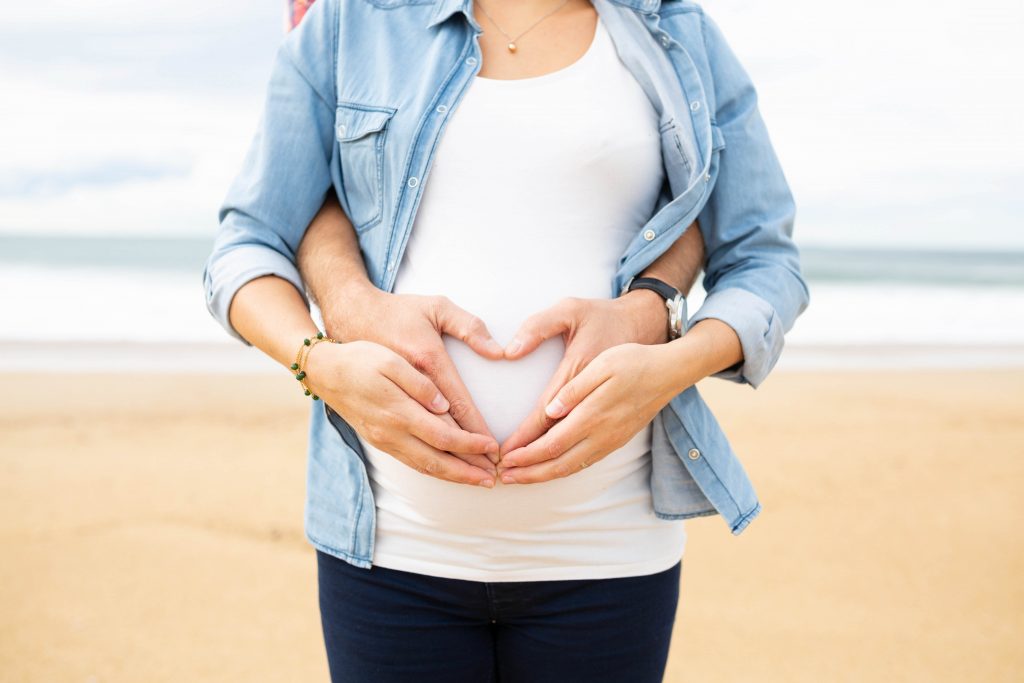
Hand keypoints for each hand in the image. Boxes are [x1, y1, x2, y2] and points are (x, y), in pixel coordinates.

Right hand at [305, 340, 498, 486]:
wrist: (324, 372)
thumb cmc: (360, 358)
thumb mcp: (391, 360)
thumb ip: (418, 383)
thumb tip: (442, 405)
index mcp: (399, 410)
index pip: (443, 435)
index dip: (470, 445)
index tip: (492, 447)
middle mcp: (391, 432)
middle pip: (436, 461)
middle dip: (466, 472)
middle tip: (492, 479)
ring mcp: (384, 440)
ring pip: (424, 466)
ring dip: (452, 476)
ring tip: (477, 480)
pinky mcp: (380, 441)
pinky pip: (411, 462)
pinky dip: (434, 470)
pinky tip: (448, 471)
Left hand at [498, 342, 683, 483]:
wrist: (669, 372)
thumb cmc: (633, 360)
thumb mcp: (603, 364)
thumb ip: (575, 389)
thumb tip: (550, 411)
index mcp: (594, 413)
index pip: (552, 442)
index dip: (526, 454)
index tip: (505, 458)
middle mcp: (602, 434)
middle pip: (558, 463)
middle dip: (528, 472)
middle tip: (504, 476)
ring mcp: (611, 440)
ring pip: (572, 467)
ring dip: (543, 475)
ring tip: (520, 477)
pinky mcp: (616, 441)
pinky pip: (585, 462)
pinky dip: (563, 469)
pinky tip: (550, 469)